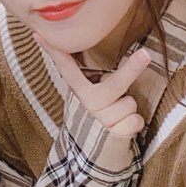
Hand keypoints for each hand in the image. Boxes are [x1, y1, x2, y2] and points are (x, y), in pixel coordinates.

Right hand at [35, 34, 149, 137]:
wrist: (96, 151)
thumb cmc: (98, 112)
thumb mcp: (89, 93)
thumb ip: (85, 74)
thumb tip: (65, 46)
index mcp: (79, 90)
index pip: (65, 67)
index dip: (54, 51)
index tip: (40, 35)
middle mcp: (88, 104)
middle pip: (114, 85)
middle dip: (132, 69)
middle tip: (145, 54)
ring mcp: (101, 120)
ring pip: (129, 104)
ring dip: (130, 107)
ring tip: (118, 112)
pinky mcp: (114, 135)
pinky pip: (135, 121)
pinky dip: (135, 123)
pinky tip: (123, 126)